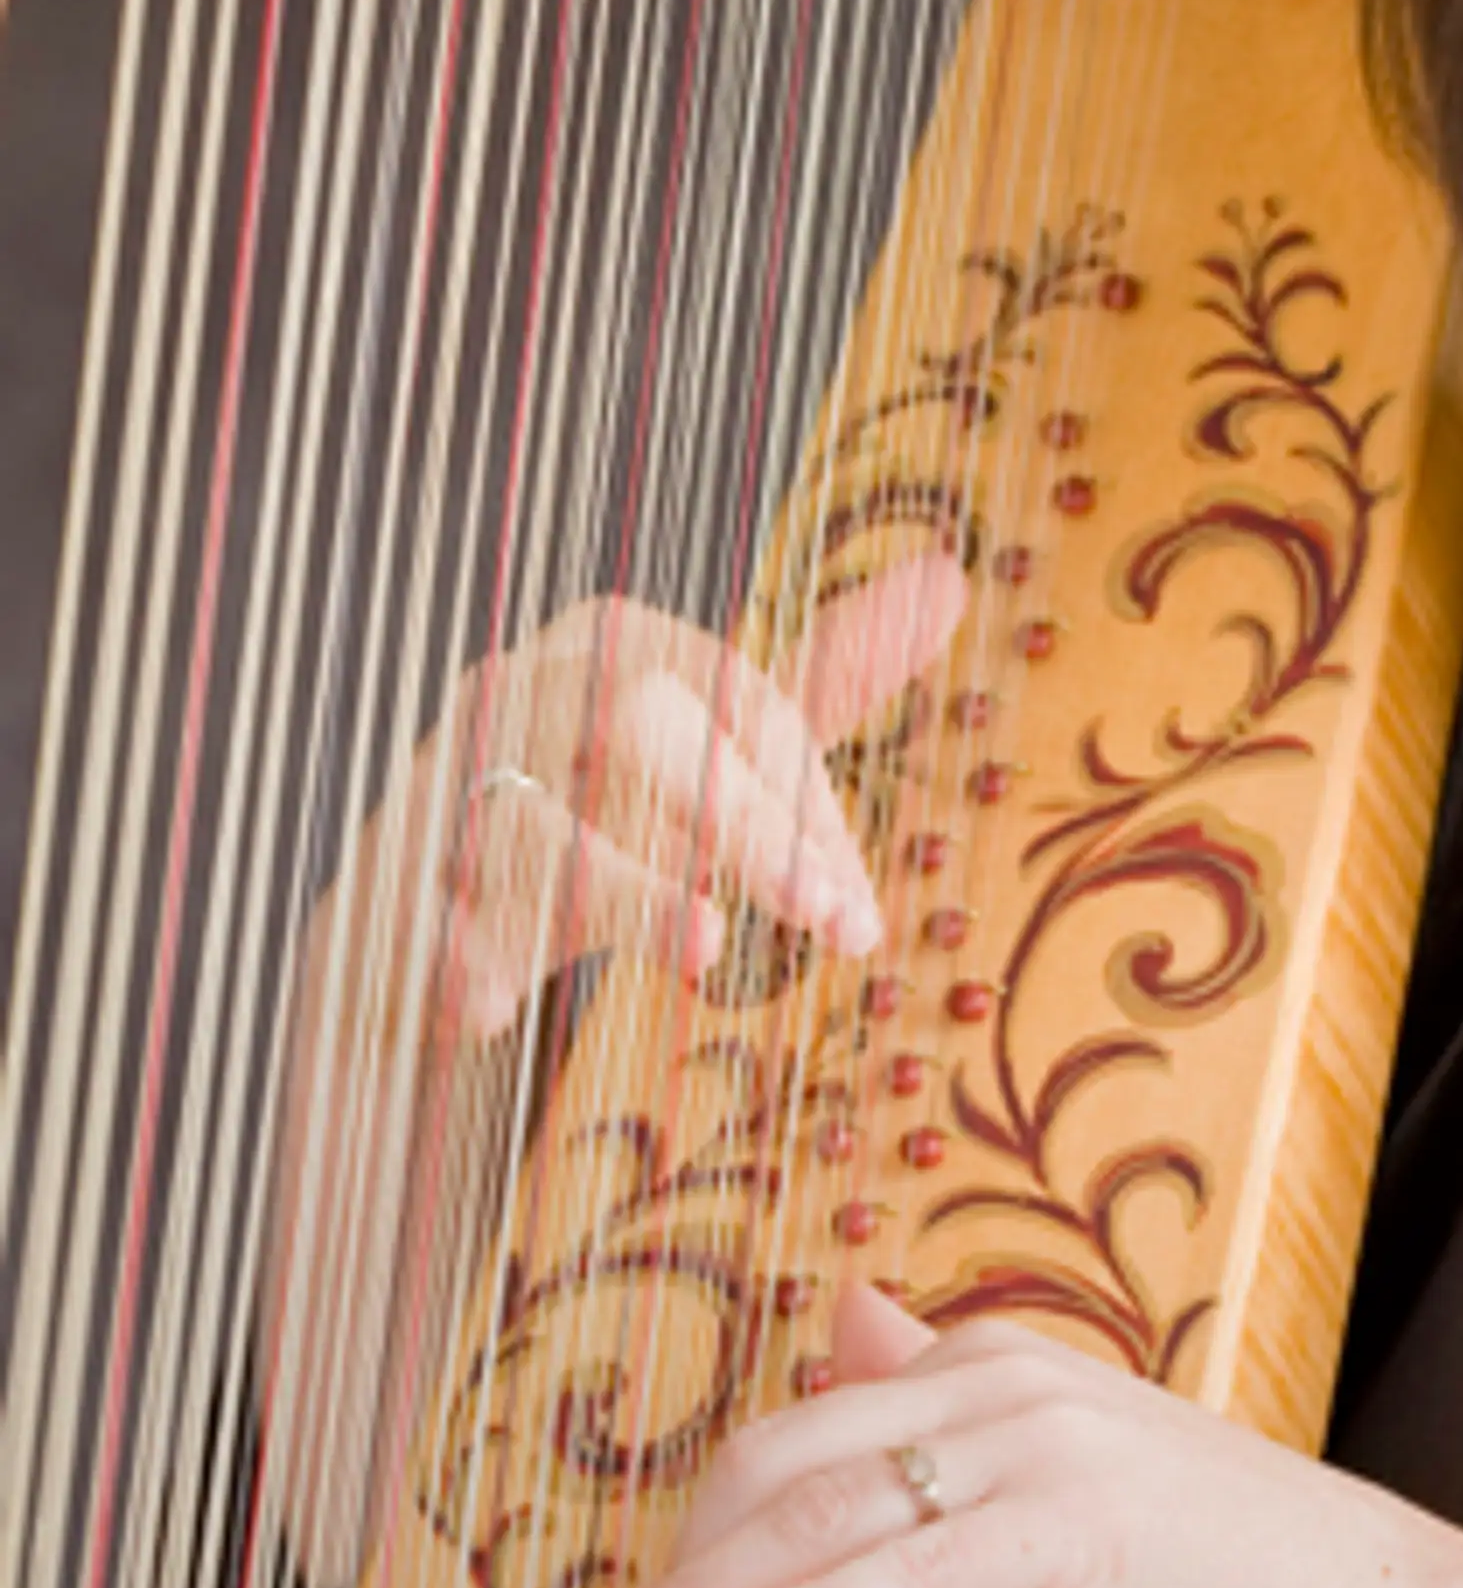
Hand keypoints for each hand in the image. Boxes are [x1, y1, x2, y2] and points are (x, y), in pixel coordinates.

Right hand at [369, 560, 968, 1033]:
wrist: (427, 916)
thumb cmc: (607, 815)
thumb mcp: (719, 745)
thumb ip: (826, 674)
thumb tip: (949, 575)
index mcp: (614, 640)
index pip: (736, 702)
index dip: (808, 810)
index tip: (857, 915)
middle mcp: (521, 691)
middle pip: (636, 726)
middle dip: (742, 824)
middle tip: (826, 919)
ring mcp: (443, 786)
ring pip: (533, 817)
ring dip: (628, 889)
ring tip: (711, 951)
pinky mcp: (387, 885)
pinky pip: (425, 917)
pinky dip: (464, 959)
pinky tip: (493, 1012)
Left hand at [575, 1287, 1420, 1587]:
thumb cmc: (1216, 1564)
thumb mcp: (1065, 1471)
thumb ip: (942, 1400)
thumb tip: (850, 1316)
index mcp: (993, 1365)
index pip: (788, 1444)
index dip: (694, 1537)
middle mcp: (1003, 1379)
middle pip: (774, 1472)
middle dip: (668, 1573)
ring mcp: (1038, 1439)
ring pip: (815, 1524)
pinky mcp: (1068, 1517)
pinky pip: (894, 1576)